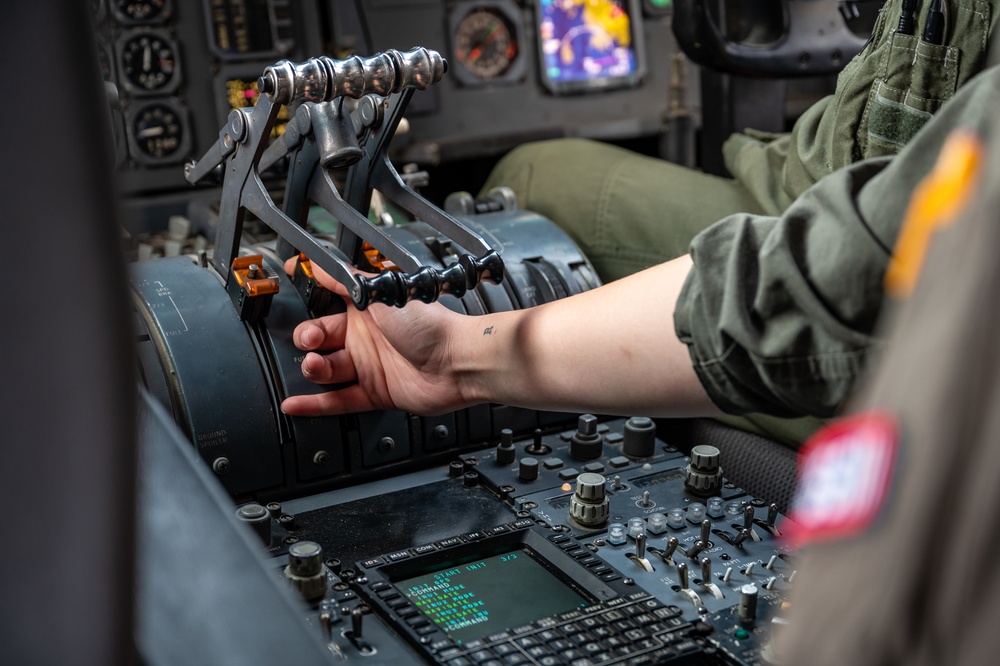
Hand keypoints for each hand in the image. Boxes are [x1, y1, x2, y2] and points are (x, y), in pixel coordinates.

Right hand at [280, 259, 468, 416]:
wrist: (457, 361)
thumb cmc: (430, 324)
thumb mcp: (381, 294)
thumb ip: (346, 280)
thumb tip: (317, 262)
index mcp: (366, 311)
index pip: (328, 306)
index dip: (310, 306)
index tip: (291, 302)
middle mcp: (366, 338)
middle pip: (322, 340)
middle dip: (310, 339)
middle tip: (312, 340)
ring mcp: (369, 366)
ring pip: (328, 370)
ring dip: (314, 368)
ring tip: (315, 365)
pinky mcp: (374, 393)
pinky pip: (338, 400)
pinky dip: (315, 404)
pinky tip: (294, 403)